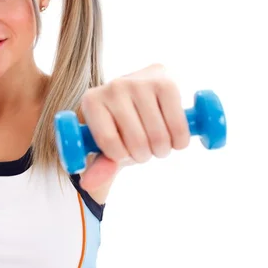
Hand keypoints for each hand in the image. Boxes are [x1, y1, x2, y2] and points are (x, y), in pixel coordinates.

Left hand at [79, 64, 190, 190]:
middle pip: (137, 142)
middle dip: (143, 155)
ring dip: (162, 150)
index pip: (110, 144)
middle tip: (142, 147)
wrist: (139, 97)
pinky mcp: (166, 83)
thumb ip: (99, 166)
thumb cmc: (119, 126)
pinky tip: (174, 137)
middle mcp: (113, 86)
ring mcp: (139, 82)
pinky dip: (180, 141)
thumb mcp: (106, 147)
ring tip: (157, 142)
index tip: (122, 149)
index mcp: (91, 101)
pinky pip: (178, 126)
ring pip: (158, 137)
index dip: (121, 156)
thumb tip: (87, 185)